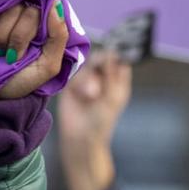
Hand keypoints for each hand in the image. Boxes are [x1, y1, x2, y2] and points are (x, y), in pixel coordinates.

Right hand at [0, 0, 70, 100]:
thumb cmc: (24, 80)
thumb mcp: (48, 65)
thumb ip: (59, 36)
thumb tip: (56, 3)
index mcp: (44, 22)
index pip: (38, 8)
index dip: (29, 30)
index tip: (26, 50)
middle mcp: (25, 12)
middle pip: (19, 8)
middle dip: (15, 38)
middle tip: (14, 55)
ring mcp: (4, 12)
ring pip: (2, 10)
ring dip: (0, 38)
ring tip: (1, 52)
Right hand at [55, 55, 133, 189]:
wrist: (81, 137)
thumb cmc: (102, 121)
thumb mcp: (113, 97)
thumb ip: (112, 74)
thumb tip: (111, 52)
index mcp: (117, 80)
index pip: (118, 58)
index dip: (115, 55)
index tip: (112, 58)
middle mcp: (102, 77)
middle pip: (101, 57)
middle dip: (100, 64)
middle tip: (101, 74)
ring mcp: (86, 79)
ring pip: (87, 64)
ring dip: (90, 78)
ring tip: (91, 96)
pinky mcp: (71, 84)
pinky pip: (74, 73)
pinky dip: (79, 82)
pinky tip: (81, 95)